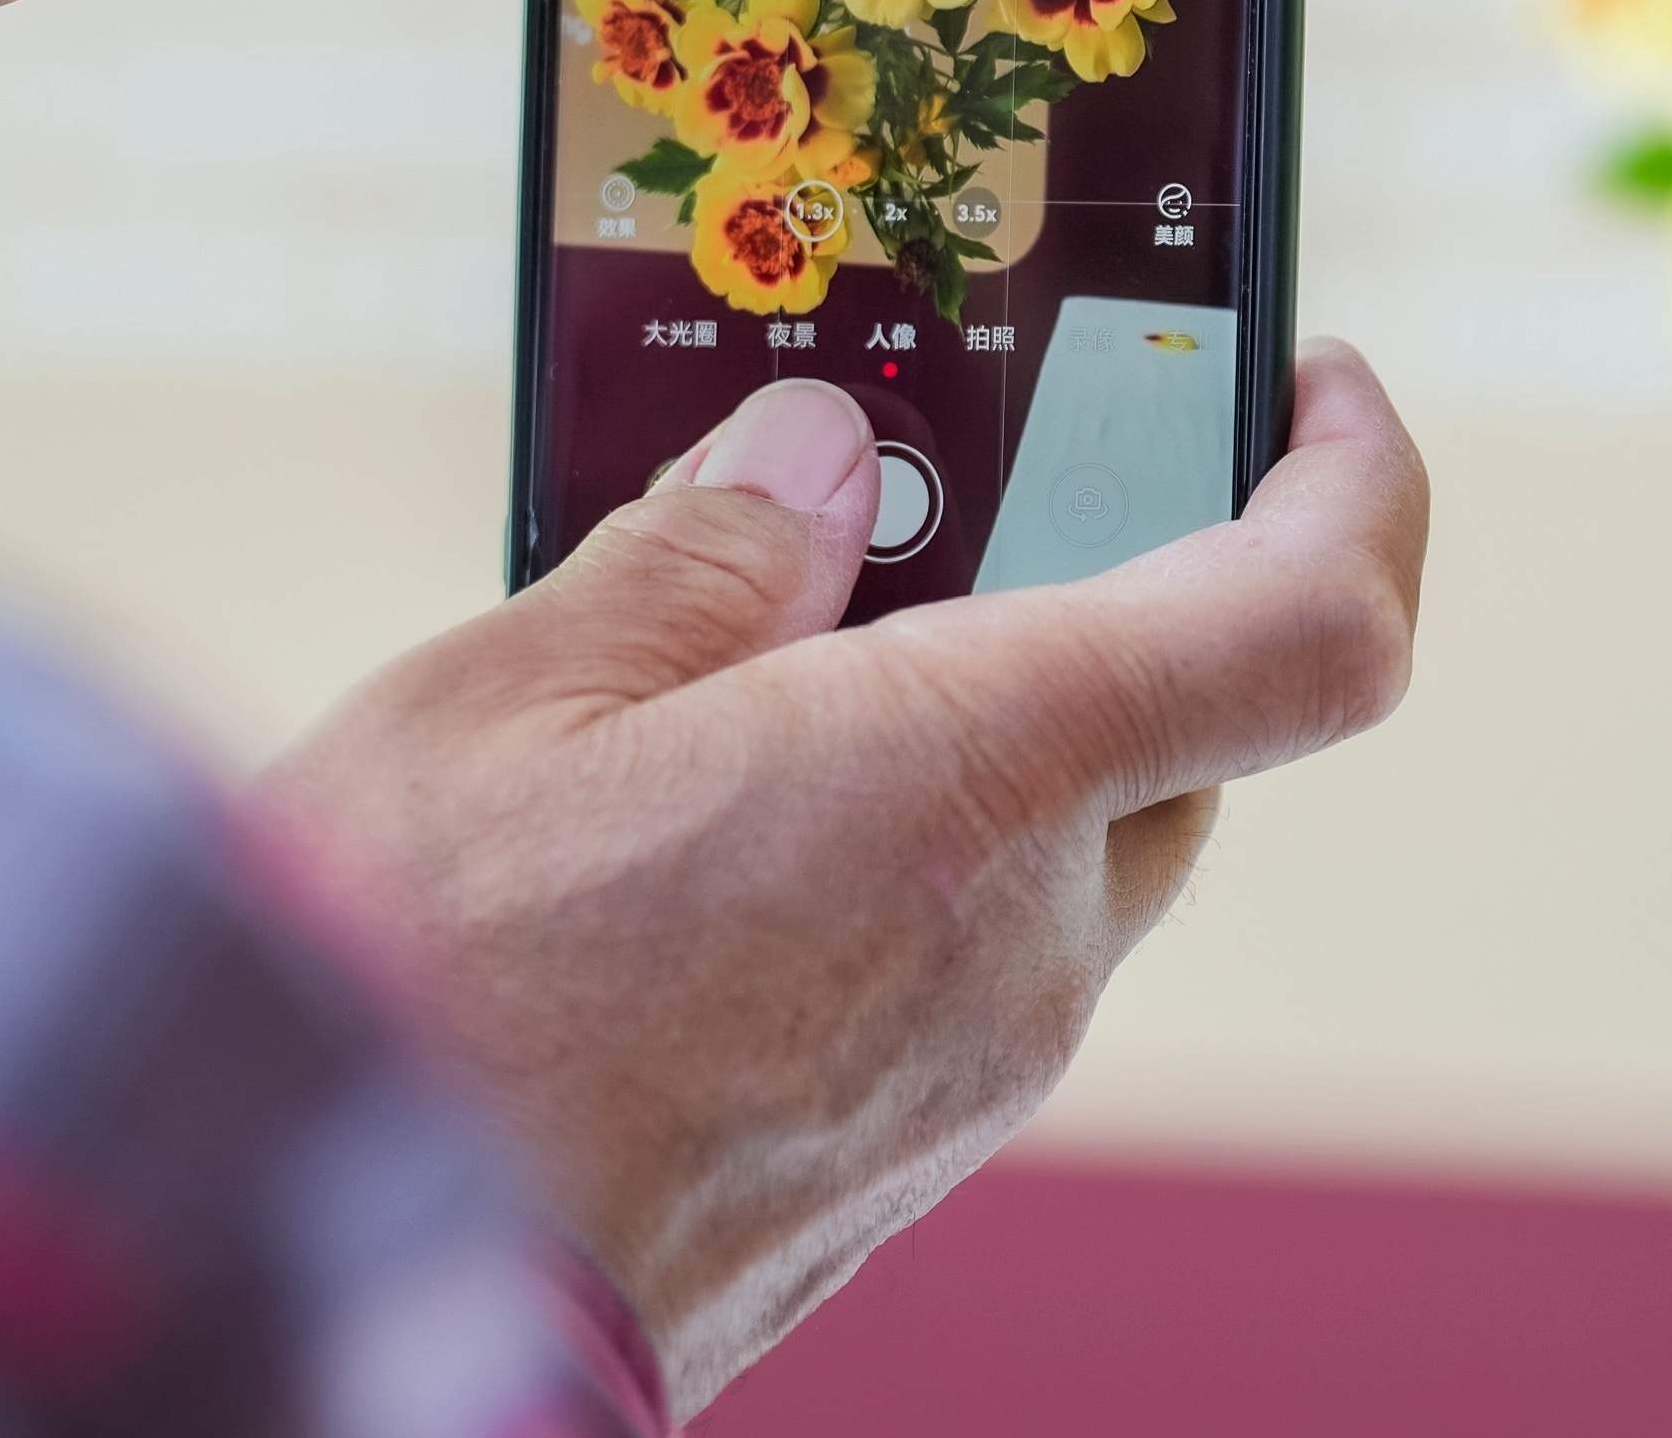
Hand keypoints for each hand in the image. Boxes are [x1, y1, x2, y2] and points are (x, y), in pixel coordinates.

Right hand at [255, 342, 1427, 1418]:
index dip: (1362, 480)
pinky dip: (894, 853)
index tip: (1317, 376)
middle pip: (1176, 724)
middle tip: (947, 486)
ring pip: (1055, 850)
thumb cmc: (399, 993)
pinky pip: (956, 959)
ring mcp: (965, 1081)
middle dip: (1098, 591)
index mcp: (978, 780)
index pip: (1312, 624)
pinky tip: (713, 811)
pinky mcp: (881, 1171)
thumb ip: (703, 560)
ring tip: (756, 641)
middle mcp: (1025, 945)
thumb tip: (818, 463)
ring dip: (967, 732)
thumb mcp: (516, 698)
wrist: (309, 1295)